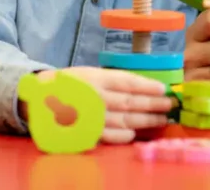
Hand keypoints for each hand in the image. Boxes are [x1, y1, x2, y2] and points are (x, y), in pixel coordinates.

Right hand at [21, 67, 175, 144]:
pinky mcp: (87, 132)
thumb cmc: (69, 84)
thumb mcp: (89, 74)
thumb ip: (111, 79)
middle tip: (170, 105)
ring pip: (125, 119)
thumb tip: (140, 85)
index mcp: (97, 79)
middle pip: (131, 102)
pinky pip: (111, 136)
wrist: (39, 99)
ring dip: (146, 120)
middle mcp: (97, 97)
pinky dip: (125, 135)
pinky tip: (135, 133)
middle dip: (153, 104)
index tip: (164, 89)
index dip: (148, 86)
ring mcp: (93, 116)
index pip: (128, 82)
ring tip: (161, 119)